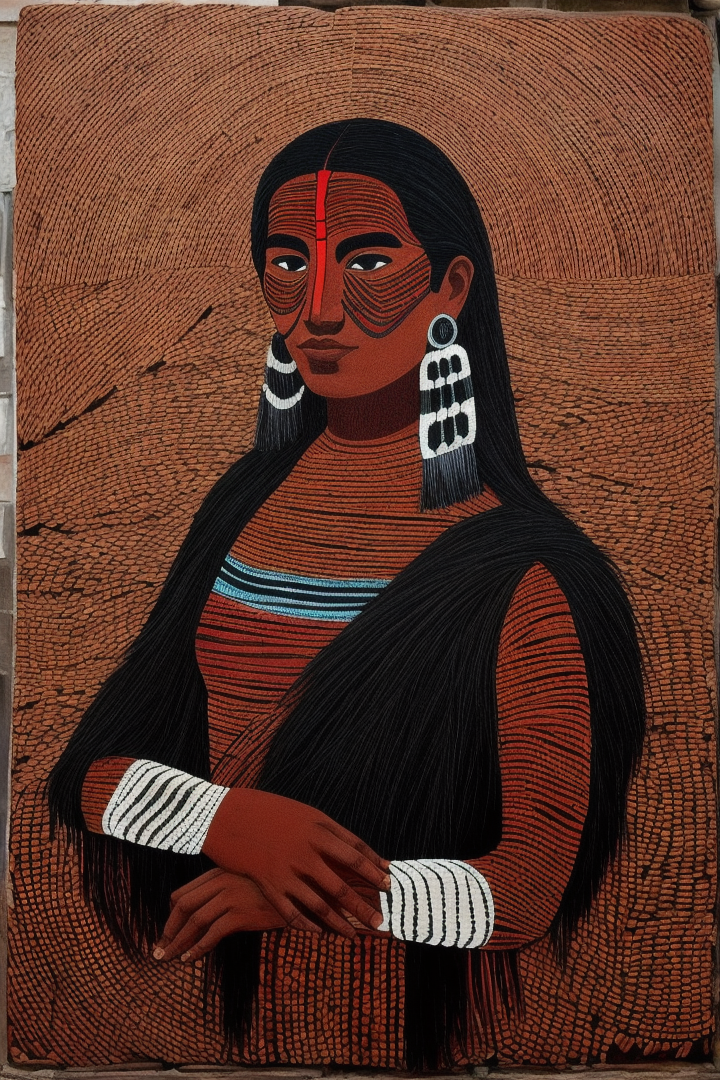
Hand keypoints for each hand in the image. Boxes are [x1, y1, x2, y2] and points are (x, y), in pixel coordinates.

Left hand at [153, 868, 284, 962]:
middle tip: (160, 949)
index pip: (182, 893)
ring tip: (170, 957)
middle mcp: (221, 880)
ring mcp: (231, 895)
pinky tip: (190, 958)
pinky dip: (197, 947)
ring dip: (178, 942)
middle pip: (183, 906)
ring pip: (194, 920)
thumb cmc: (274, 889)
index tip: (167, 931)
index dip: (170, 915)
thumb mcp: (245, 882)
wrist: (303, 890)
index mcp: (218, 872)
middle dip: (168, 930)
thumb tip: (202, 913)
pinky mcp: (241, 913)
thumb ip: (224, 890)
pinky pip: (212, 933)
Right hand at [202, 788, 389, 938]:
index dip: (374, 868)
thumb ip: (325, 831)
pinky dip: (309, 925)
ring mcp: (287, 869)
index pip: (355, 852)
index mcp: (318, 827)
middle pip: (343, 883)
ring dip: (341, 923)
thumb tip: (349, 849)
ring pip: (321, 904)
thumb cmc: (266, 810)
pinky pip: (293, 912)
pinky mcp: (268, 884)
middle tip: (381, 920)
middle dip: (364, 904)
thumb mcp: (300, 813)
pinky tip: (320, 934)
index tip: (388, 882)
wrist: (225, 813)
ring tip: (355, 936)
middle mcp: (306, 850)